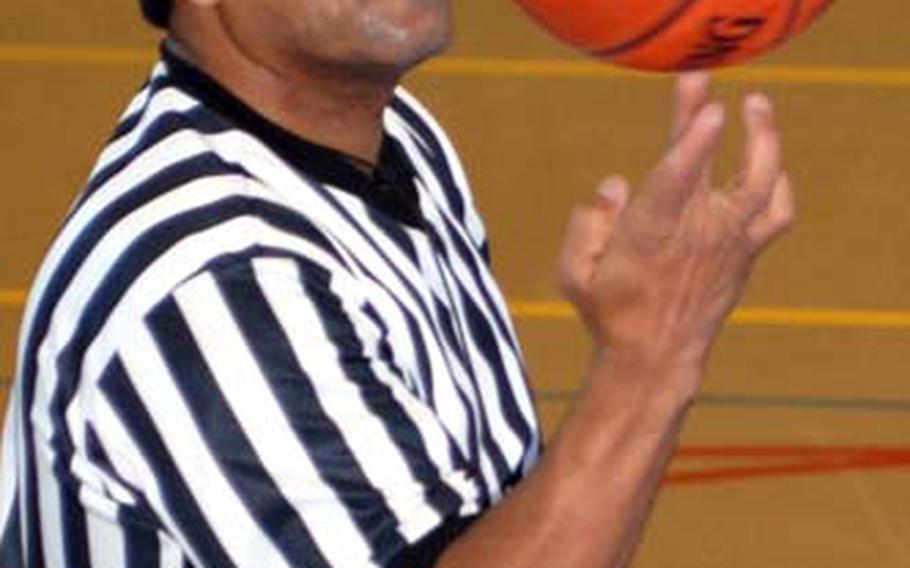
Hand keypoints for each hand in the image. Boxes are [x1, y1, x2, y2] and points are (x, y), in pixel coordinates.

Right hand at [558, 73, 794, 371]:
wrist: (656, 357)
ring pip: (758, 182)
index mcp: (648, 236)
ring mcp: (727, 241)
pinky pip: (776, 212)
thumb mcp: (573, 272)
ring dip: (762, 139)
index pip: (674, 184)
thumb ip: (587, 223)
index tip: (707, 111)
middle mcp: (694, 234)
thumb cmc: (609, 312)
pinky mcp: (746, 250)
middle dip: (699, 117)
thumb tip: (615, 183)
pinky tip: (771, 163)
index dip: (691, 145)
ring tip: (756, 104)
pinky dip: (779, 183)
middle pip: (707, 167)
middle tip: (696, 77)